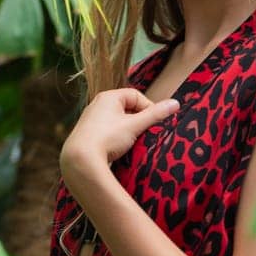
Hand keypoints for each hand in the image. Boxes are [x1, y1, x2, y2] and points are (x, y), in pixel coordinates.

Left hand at [60, 86, 178, 190]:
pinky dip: (117, 138)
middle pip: (126, 108)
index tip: (154, 123)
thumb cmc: (107, 138)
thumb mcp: (135, 125)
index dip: (149, 108)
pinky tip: (118, 149)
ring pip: (117, 121)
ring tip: (133, 143)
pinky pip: (108, 131)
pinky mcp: (87, 134)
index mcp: (109, 97)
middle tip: (145, 134)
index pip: (136, 95)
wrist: (80, 160)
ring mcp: (91, 120)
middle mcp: (97, 104)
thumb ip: (155, 115)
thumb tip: (176, 103)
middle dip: (139, 120)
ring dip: (128, 130)